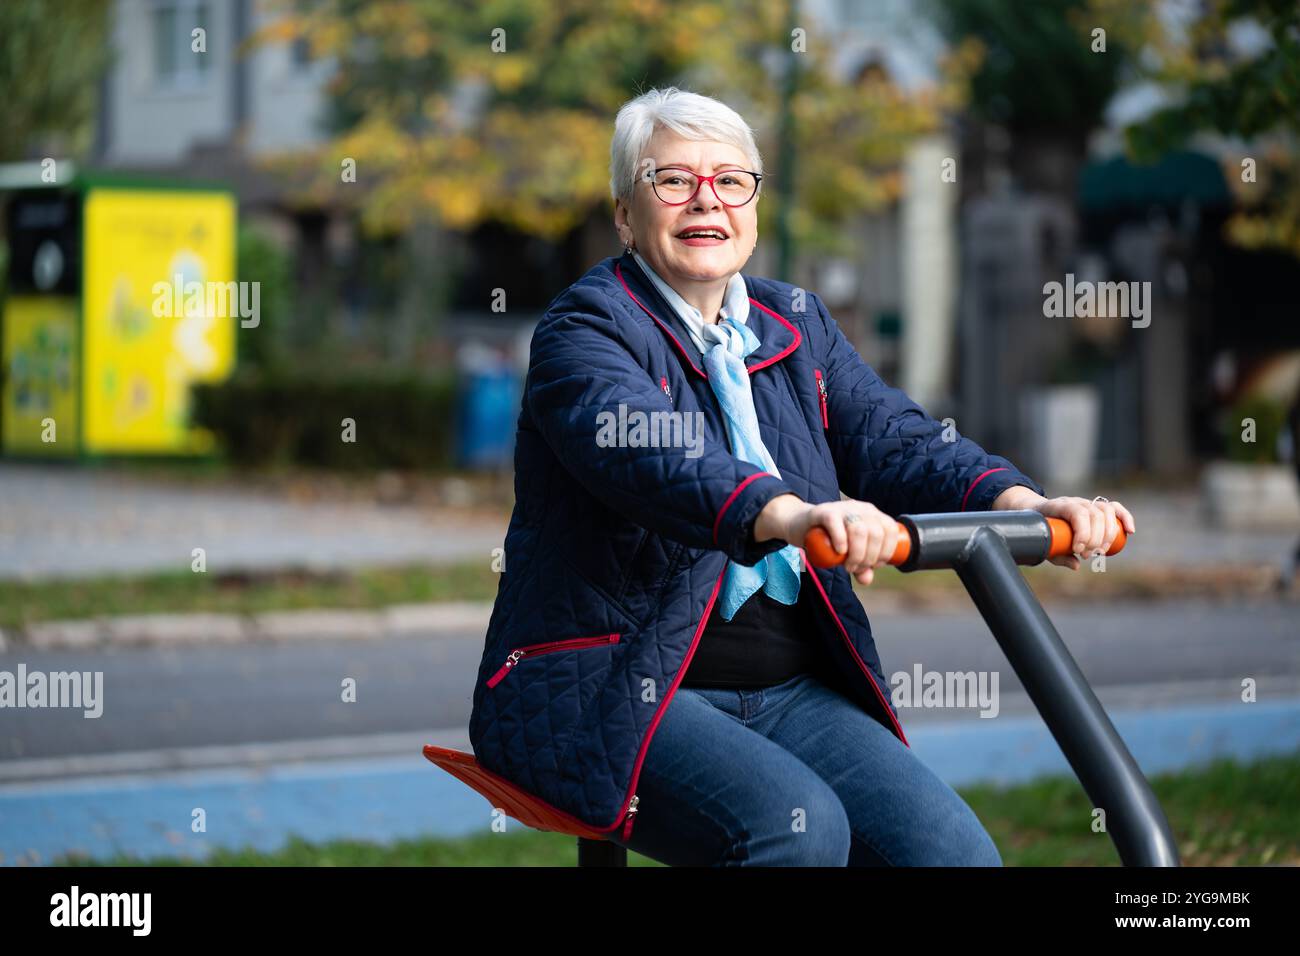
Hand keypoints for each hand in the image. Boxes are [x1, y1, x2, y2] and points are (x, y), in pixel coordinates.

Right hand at [755, 494, 899, 585]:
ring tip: (848, 566)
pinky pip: (836, 522)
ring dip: (857, 554)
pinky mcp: (824, 511)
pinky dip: (841, 539)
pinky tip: (840, 551)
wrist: (800, 526)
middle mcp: (861, 507)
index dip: (886, 551)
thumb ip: (860, 566)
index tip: (875, 565)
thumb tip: (867, 580)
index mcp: (872, 514)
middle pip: (875, 533)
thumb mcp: (847, 553)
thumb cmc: (828, 539)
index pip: (890, 530)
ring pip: (859, 529)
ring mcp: (843, 507)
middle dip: (869, 557)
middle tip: (856, 568)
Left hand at [992, 486, 1134, 569]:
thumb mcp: (1044, 544)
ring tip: (1100, 551)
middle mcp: (1075, 501)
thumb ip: (1058, 556)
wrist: (1037, 512)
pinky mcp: (1096, 507)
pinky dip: (1125, 518)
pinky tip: (1130, 532)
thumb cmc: (1041, 531)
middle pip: (1095, 515)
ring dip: (1108, 534)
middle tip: (1086, 556)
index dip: (1082, 533)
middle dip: (1094, 540)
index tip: (1078, 551)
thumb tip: (1077, 565)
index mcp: (1059, 506)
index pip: (1077, 513)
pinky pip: (1115, 508)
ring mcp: (1087, 503)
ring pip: (1107, 512)